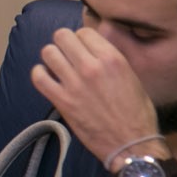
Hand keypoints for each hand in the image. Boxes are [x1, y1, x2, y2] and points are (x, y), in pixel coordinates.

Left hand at [31, 27, 159, 163]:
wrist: (131, 144)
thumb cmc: (137, 113)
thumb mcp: (131, 77)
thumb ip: (111, 60)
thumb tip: (93, 49)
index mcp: (112, 59)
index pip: (84, 32)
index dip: (81, 39)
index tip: (82, 48)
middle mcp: (91, 67)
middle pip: (62, 36)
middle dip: (63, 43)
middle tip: (67, 53)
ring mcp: (74, 83)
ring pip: (48, 52)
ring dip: (51, 57)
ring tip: (57, 65)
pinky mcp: (62, 101)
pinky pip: (38, 77)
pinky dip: (39, 74)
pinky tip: (47, 77)